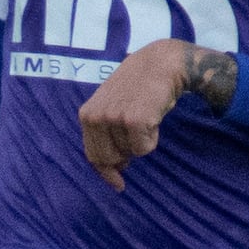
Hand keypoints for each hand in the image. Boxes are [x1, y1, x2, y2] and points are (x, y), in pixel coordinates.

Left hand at [78, 37, 195, 185]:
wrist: (161, 63)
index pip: (92, 154)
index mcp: (87, 114)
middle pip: (110, 158)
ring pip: (130, 153)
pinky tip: (153, 116)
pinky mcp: (133, 120)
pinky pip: (144, 148)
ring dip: (142, 140)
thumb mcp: (112, 104)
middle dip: (126, 154)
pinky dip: (152, 138)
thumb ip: (106, 132)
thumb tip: (116, 167)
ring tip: (145, 114)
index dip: (105, 172)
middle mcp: (96, 117)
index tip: (118, 185)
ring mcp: (113, 118)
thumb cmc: (140, 85)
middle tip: (139, 132)